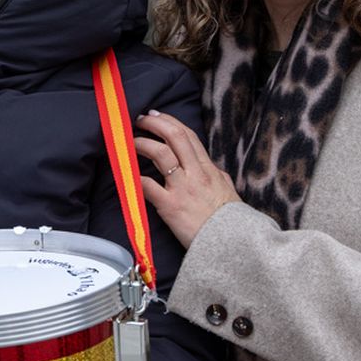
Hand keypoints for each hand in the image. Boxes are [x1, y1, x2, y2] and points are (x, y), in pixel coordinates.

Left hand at [134, 109, 240, 246]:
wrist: (233, 244)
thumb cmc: (230, 221)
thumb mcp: (226, 190)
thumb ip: (214, 176)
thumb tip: (207, 167)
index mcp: (208, 169)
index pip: (188, 136)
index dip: (170, 122)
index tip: (157, 116)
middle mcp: (196, 173)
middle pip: (174, 137)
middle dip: (155, 124)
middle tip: (140, 121)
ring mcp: (182, 188)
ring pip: (160, 154)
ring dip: (142, 144)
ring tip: (131, 143)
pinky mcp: (170, 206)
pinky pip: (148, 186)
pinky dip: (135, 178)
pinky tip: (128, 175)